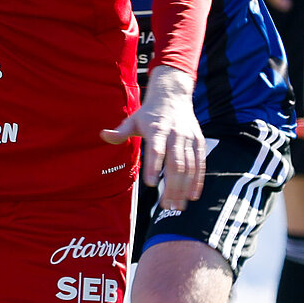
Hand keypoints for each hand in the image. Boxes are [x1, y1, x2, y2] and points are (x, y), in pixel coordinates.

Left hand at [102, 66, 206, 209]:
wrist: (173, 96)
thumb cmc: (150, 113)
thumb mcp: (133, 119)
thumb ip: (120, 132)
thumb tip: (103, 135)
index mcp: (158, 129)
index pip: (156, 150)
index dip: (154, 166)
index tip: (150, 184)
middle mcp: (175, 135)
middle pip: (176, 163)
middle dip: (172, 186)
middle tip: (167, 206)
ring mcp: (189, 139)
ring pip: (189, 167)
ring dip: (184, 188)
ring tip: (178, 206)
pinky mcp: (199, 142)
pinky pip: (200, 164)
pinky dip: (197, 181)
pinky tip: (192, 196)